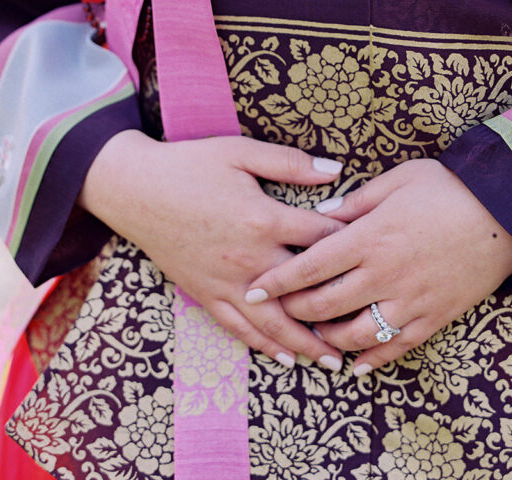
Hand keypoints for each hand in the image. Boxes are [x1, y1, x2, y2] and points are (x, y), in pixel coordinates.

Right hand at [79, 130, 346, 370]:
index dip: (351, 244)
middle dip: (336, 312)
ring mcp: (225, 281)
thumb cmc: (190, 164)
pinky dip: (263, 346)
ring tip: (332, 361)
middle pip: (303, 294)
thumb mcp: (241, 151)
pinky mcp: (204, 293)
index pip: (320, 238)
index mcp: (263, 218)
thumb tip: (336, 170)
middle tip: (367, 330)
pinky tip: (283, 358)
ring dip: (304, 344)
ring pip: (272, 323)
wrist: (136, 188)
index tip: (376, 255)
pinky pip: (238, 328)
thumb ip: (290, 163)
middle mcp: (249, 258)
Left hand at [244, 159, 511, 374]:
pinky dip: (370, 359)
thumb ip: (353, 202)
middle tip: (275, 311)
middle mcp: (384, 274)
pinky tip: (354, 363)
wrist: (505, 213)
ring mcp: (409, 300)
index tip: (251, 291)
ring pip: (354, 334)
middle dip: (293, 311)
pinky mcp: (432, 317)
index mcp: (370, 237)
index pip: (310, 266)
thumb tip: (316, 216)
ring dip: (326, 338)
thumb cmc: (448, 188)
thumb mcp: (396, 180)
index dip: (276, 282)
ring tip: (311, 334)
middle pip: (324, 305)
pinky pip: (394, 347)